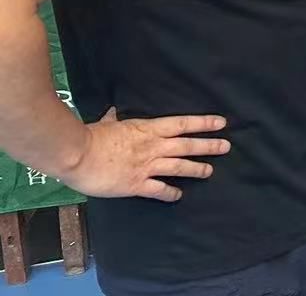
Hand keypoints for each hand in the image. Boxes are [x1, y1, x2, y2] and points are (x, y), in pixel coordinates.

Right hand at [57, 109, 229, 202]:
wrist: (77, 155)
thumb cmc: (91, 136)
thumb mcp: (108, 123)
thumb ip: (115, 119)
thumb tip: (114, 112)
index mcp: (148, 129)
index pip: (182, 124)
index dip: (203, 123)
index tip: (221, 123)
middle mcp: (153, 147)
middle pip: (187, 145)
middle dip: (208, 146)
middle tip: (226, 147)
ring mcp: (146, 166)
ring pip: (179, 166)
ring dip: (196, 168)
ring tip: (210, 171)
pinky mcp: (136, 185)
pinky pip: (158, 190)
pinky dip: (170, 193)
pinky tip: (179, 196)